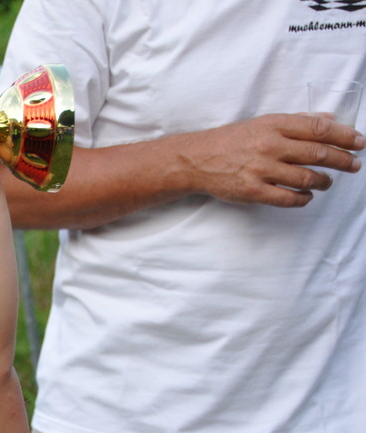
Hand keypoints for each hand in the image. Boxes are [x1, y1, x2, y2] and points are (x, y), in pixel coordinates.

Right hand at [178, 113, 363, 206]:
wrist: (198, 159)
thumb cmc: (231, 140)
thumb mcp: (263, 123)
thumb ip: (296, 122)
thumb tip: (328, 118)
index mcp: (274, 125)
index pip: (319, 129)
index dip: (344, 136)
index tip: (359, 142)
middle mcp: (270, 145)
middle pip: (318, 154)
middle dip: (342, 160)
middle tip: (354, 164)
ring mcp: (261, 169)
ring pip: (307, 178)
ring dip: (324, 181)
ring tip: (328, 182)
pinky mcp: (253, 191)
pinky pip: (288, 198)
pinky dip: (303, 198)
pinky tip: (308, 196)